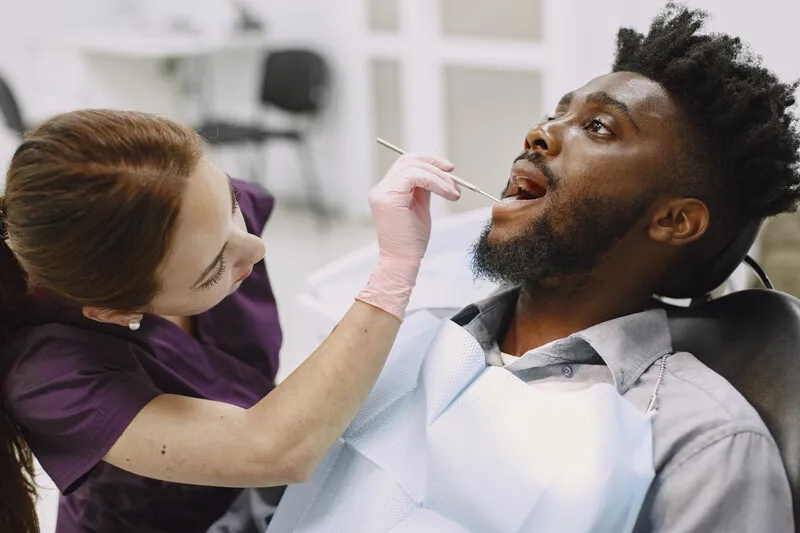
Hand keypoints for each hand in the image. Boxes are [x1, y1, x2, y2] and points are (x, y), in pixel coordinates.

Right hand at [356, 153, 460, 319]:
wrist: (402, 262)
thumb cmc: (411, 241)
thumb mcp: (420, 207)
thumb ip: (423, 188)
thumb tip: (439, 172)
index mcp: (387, 190)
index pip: (406, 163)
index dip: (429, 161)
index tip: (450, 170)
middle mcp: (381, 188)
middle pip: (408, 160)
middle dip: (435, 164)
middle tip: (454, 177)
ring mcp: (382, 192)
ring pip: (413, 167)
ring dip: (439, 177)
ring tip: (453, 193)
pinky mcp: (388, 198)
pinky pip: (414, 176)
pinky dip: (435, 182)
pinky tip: (447, 193)